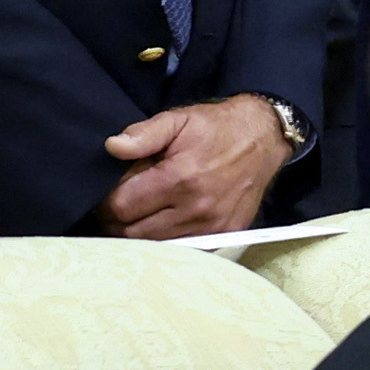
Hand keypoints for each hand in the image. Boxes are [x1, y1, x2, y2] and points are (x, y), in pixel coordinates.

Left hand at [97, 97, 290, 240]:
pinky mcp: (225, 235)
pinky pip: (182, 249)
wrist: (263, 139)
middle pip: (134, 232)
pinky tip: (164, 223)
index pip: (121, 206)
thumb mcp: (178, 120)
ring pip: (155, 245)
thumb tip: (112, 147)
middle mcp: (196, 208)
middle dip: (118, 221)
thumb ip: (144, 134)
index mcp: (179, 178)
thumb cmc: (215, 128)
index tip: (107, 194)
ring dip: (140, 233)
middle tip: (119, 206)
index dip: (106, 202)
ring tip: (140, 214)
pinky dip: (167, 241)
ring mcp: (212, 226)